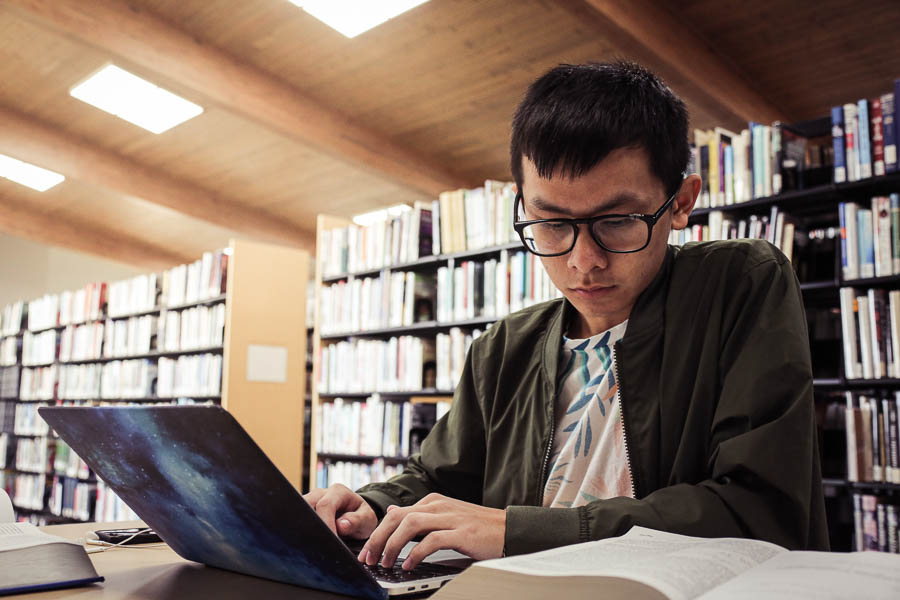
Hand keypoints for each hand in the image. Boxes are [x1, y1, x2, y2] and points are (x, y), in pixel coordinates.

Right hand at [303, 484, 377, 538]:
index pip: (325, 505)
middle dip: (311, 526)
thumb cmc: (362, 518)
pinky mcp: (303, 511)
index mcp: (338, 492)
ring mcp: (310, 501)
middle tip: (317, 545)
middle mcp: (321, 493)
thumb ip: (356, 521)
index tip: (330, 541)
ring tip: (310, 545)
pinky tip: (305, 543)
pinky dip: (300, 530)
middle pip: (306, 506)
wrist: (357, 518)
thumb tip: (340, 525)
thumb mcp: (367, 519)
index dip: (325, 523)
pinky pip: (297, 518)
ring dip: (303, 528)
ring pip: (298, 512)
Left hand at [358, 493, 504, 570]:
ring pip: (410, 525)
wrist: (508, 529)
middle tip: (369, 558)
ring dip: (393, 545)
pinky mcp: (461, 532)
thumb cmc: (477, 528)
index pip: (396, 514)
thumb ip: (420, 517)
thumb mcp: (445, 517)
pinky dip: (416, 554)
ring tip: (386, 562)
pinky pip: (431, 540)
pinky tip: (409, 565)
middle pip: (398, 517)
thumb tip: (392, 514)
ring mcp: (450, 517)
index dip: (378, 532)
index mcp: (433, 501)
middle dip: (378, 538)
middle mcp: (438, 505)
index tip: (367, 551)